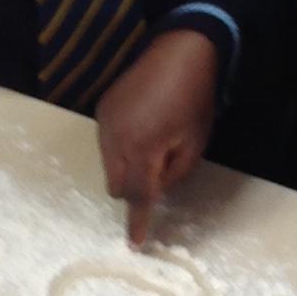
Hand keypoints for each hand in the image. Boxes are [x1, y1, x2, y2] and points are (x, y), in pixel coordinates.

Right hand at [95, 28, 219, 246]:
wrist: (179, 51)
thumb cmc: (195, 99)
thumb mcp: (195, 143)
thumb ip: (173, 174)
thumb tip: (157, 190)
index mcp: (143, 148)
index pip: (138, 195)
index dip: (137, 221)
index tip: (134, 244)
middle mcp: (116, 138)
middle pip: (117, 185)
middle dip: (134, 190)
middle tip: (158, 175)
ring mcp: (105, 122)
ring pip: (108, 166)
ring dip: (126, 169)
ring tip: (151, 146)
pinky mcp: (101, 109)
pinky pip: (106, 143)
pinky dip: (120, 148)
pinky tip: (141, 128)